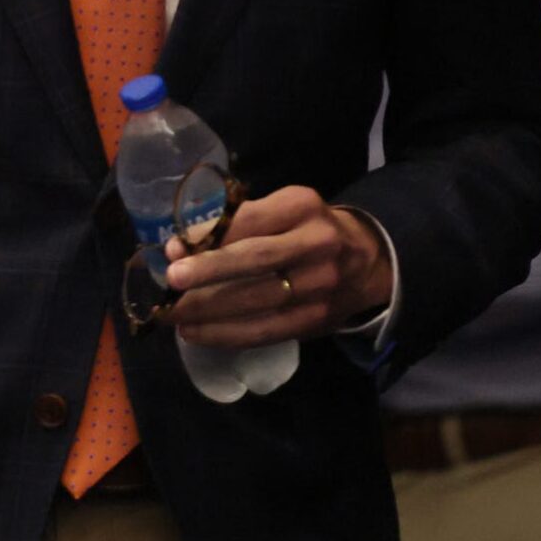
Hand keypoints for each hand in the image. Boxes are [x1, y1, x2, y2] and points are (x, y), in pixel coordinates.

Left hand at [165, 188, 391, 348]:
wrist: (368, 262)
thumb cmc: (305, 229)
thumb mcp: (279, 210)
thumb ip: (232, 225)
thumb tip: (176, 248)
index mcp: (301, 206)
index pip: (250, 219)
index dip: (209, 235)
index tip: (173, 248)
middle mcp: (317, 243)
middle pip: (257, 260)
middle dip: (210, 271)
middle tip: (171, 280)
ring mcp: (321, 286)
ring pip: (260, 301)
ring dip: (210, 311)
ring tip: (173, 314)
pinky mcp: (316, 320)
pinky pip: (267, 331)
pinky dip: (228, 335)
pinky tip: (197, 333)